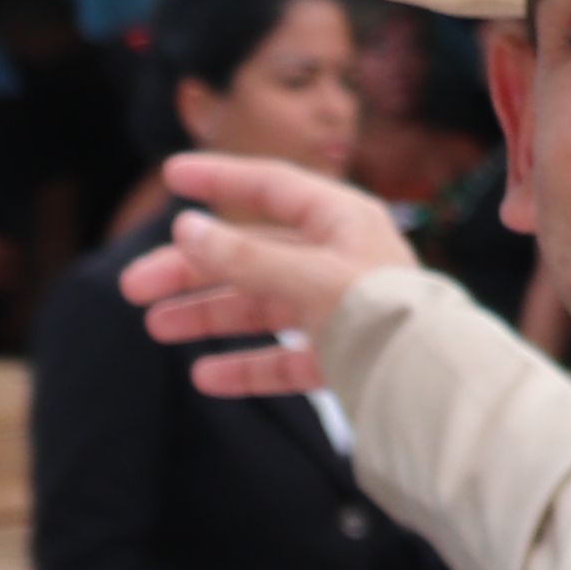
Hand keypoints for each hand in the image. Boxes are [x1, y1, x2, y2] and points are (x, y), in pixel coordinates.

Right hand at [124, 150, 415, 394]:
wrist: (434, 392)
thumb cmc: (384, 320)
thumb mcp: (308, 279)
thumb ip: (245, 258)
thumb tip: (186, 229)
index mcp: (342, 220)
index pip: (271, 187)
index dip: (220, 179)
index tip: (172, 177)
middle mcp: (340, 259)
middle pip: (253, 254)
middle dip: (193, 269)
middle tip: (137, 286)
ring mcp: (340, 310)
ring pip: (262, 306)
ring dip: (209, 315)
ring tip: (158, 327)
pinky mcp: (342, 358)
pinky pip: (285, 358)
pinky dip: (247, 366)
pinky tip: (207, 376)